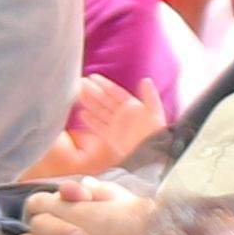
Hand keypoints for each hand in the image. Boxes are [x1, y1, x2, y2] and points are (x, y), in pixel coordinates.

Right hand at [36, 75, 164, 181]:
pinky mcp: (111, 138)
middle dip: (93, 92)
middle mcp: (123, 116)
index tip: (93, 77)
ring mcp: (116, 127)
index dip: (105, 85)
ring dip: (89, 103)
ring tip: (78, 95)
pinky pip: (99, 127)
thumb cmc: (155, 135)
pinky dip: (91, 121)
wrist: (150, 157)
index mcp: (133, 107)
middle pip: (105, 101)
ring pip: (100, 111)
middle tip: (80, 83)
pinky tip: (82, 114)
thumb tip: (146, 80)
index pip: (116, 93)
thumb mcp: (155, 113)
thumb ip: (150, 96)